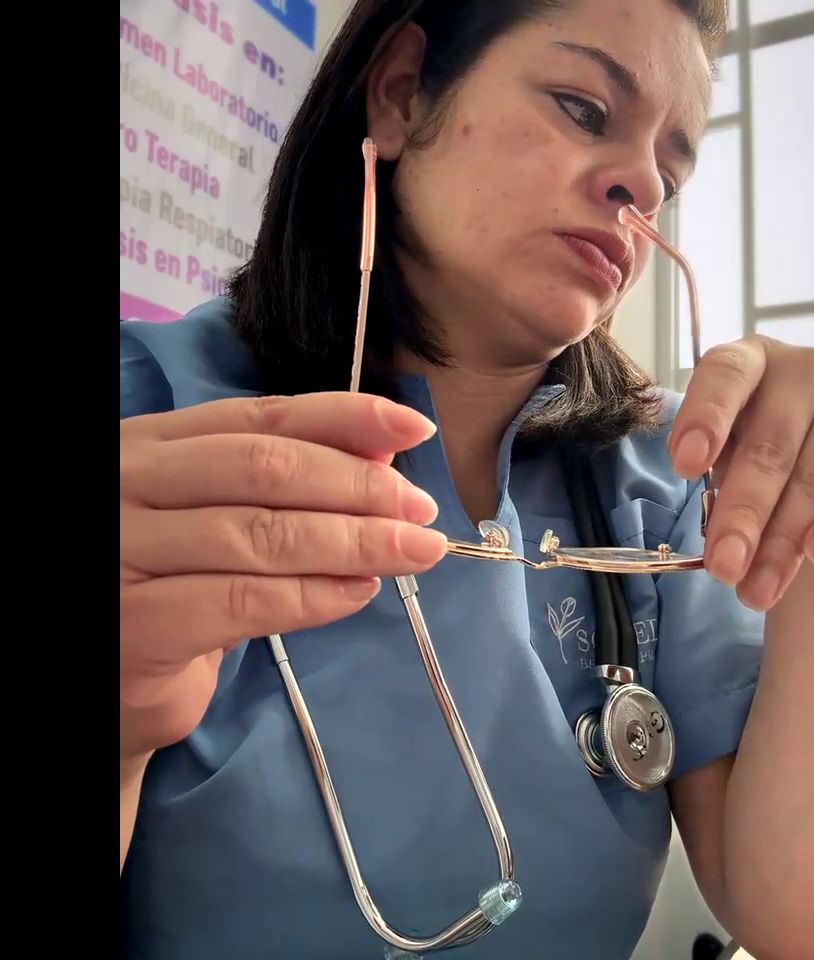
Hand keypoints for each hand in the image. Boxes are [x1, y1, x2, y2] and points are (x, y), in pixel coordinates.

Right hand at [120, 392, 446, 761]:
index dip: (346, 417)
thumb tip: (382, 453)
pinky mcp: (137, 624)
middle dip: (359, 487)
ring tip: (412, 551)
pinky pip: (245, 602)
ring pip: (263, 534)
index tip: (414, 428)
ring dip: (354, 542)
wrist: (114, 677)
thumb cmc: (176, 585)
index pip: (261, 414)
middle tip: (420, 512)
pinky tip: (357, 593)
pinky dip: (314, 597)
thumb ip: (288, 479)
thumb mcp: (227, 516)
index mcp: (154, 442)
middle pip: (266, 468)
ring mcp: (124, 551)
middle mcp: (129, 482)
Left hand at [669, 336, 813, 610]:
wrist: (812, 444)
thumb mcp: (727, 443)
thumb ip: (714, 466)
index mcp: (750, 361)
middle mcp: (803, 371)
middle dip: (743, 513)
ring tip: (755, 590)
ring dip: (783, 541)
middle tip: (722, 567)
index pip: (725, 375)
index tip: (685, 464)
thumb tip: (716, 538)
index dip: (706, 417)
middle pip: (770, 446)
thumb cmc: (753, 443)